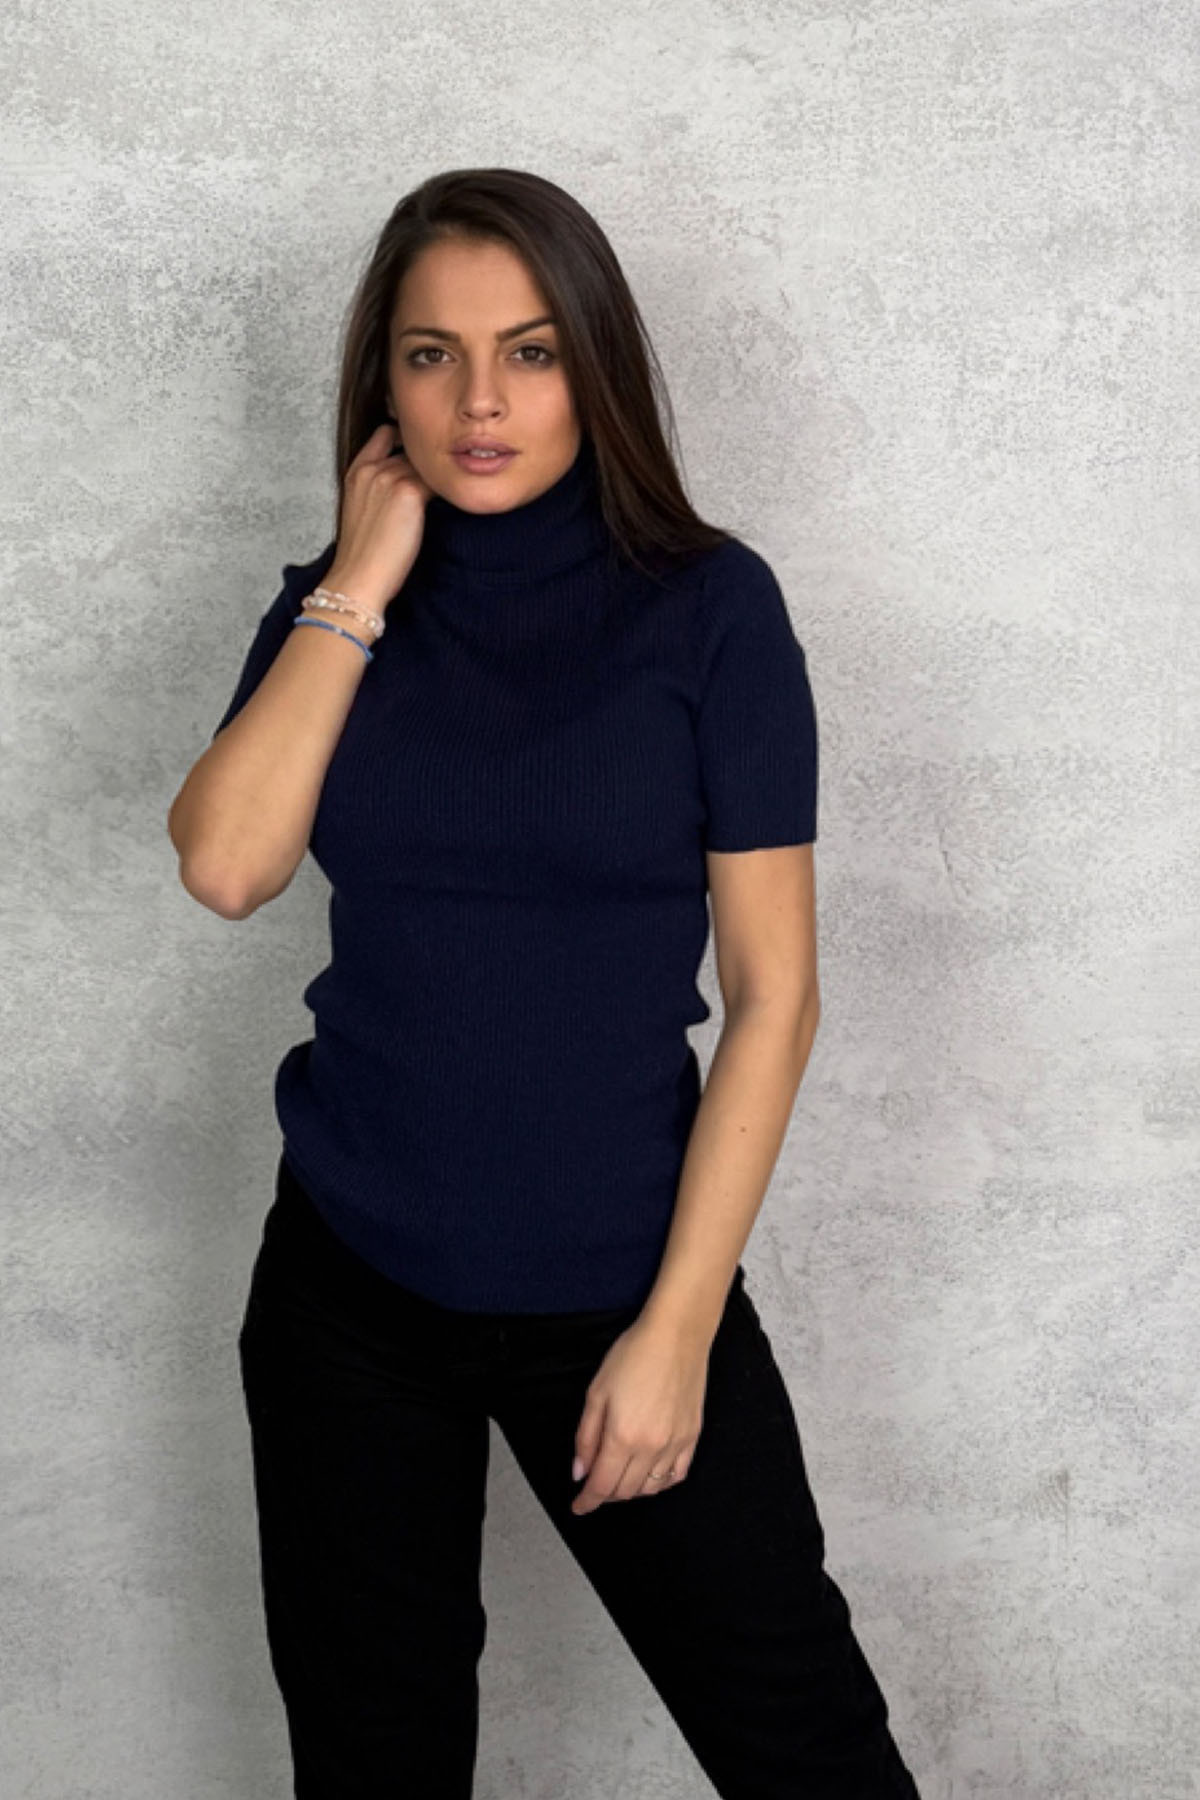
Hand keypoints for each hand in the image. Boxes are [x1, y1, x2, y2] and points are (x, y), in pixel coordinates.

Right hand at [328, 423, 434, 612]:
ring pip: (427, 466)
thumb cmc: (363, 556)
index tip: (420, 456)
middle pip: (412, 450)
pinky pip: (439, 482)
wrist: (359, 578)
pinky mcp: (410, 492)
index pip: (385, 434)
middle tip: (444, 482)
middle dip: (427, 466)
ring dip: (440, 480)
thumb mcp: (361, 511)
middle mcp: (372, 468)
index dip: (405, 439)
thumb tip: (413, 487)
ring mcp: (390, 477)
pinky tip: (454, 506)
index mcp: (356, 471)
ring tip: (452, 495)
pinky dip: (448, 492)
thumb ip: (379, 489)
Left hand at [569, 1319, 709, 1514]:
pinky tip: (649, 1475)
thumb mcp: (596, 1392)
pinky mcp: (692, 1436)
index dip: (587, 1501)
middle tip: (594, 1483)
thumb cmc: (634, 1355)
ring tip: (619, 1476)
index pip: (602, 1486)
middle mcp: (651, 1447)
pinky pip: (677, 1476)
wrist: (676, 1335)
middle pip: (625, 1491)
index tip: (579, 1506)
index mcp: (623, 1436)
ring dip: (630, 1490)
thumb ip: (586, 1436)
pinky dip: (660, 1483)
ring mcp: (675, 1444)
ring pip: (650, 1488)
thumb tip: (580, 1470)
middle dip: (605, 1494)